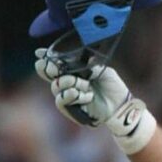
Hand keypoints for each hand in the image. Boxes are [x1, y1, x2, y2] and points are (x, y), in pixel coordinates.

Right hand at [34, 47, 156, 153]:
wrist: (121, 104)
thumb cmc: (113, 87)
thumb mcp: (102, 71)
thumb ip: (87, 65)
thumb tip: (72, 58)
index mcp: (73, 71)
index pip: (54, 63)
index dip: (45, 57)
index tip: (41, 53)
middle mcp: (67, 82)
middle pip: (46, 73)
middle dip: (49, 68)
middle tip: (57, 68)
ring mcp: (67, 95)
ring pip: (56, 86)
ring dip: (71, 83)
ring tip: (87, 85)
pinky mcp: (70, 109)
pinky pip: (61, 100)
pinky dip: (72, 95)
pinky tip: (87, 95)